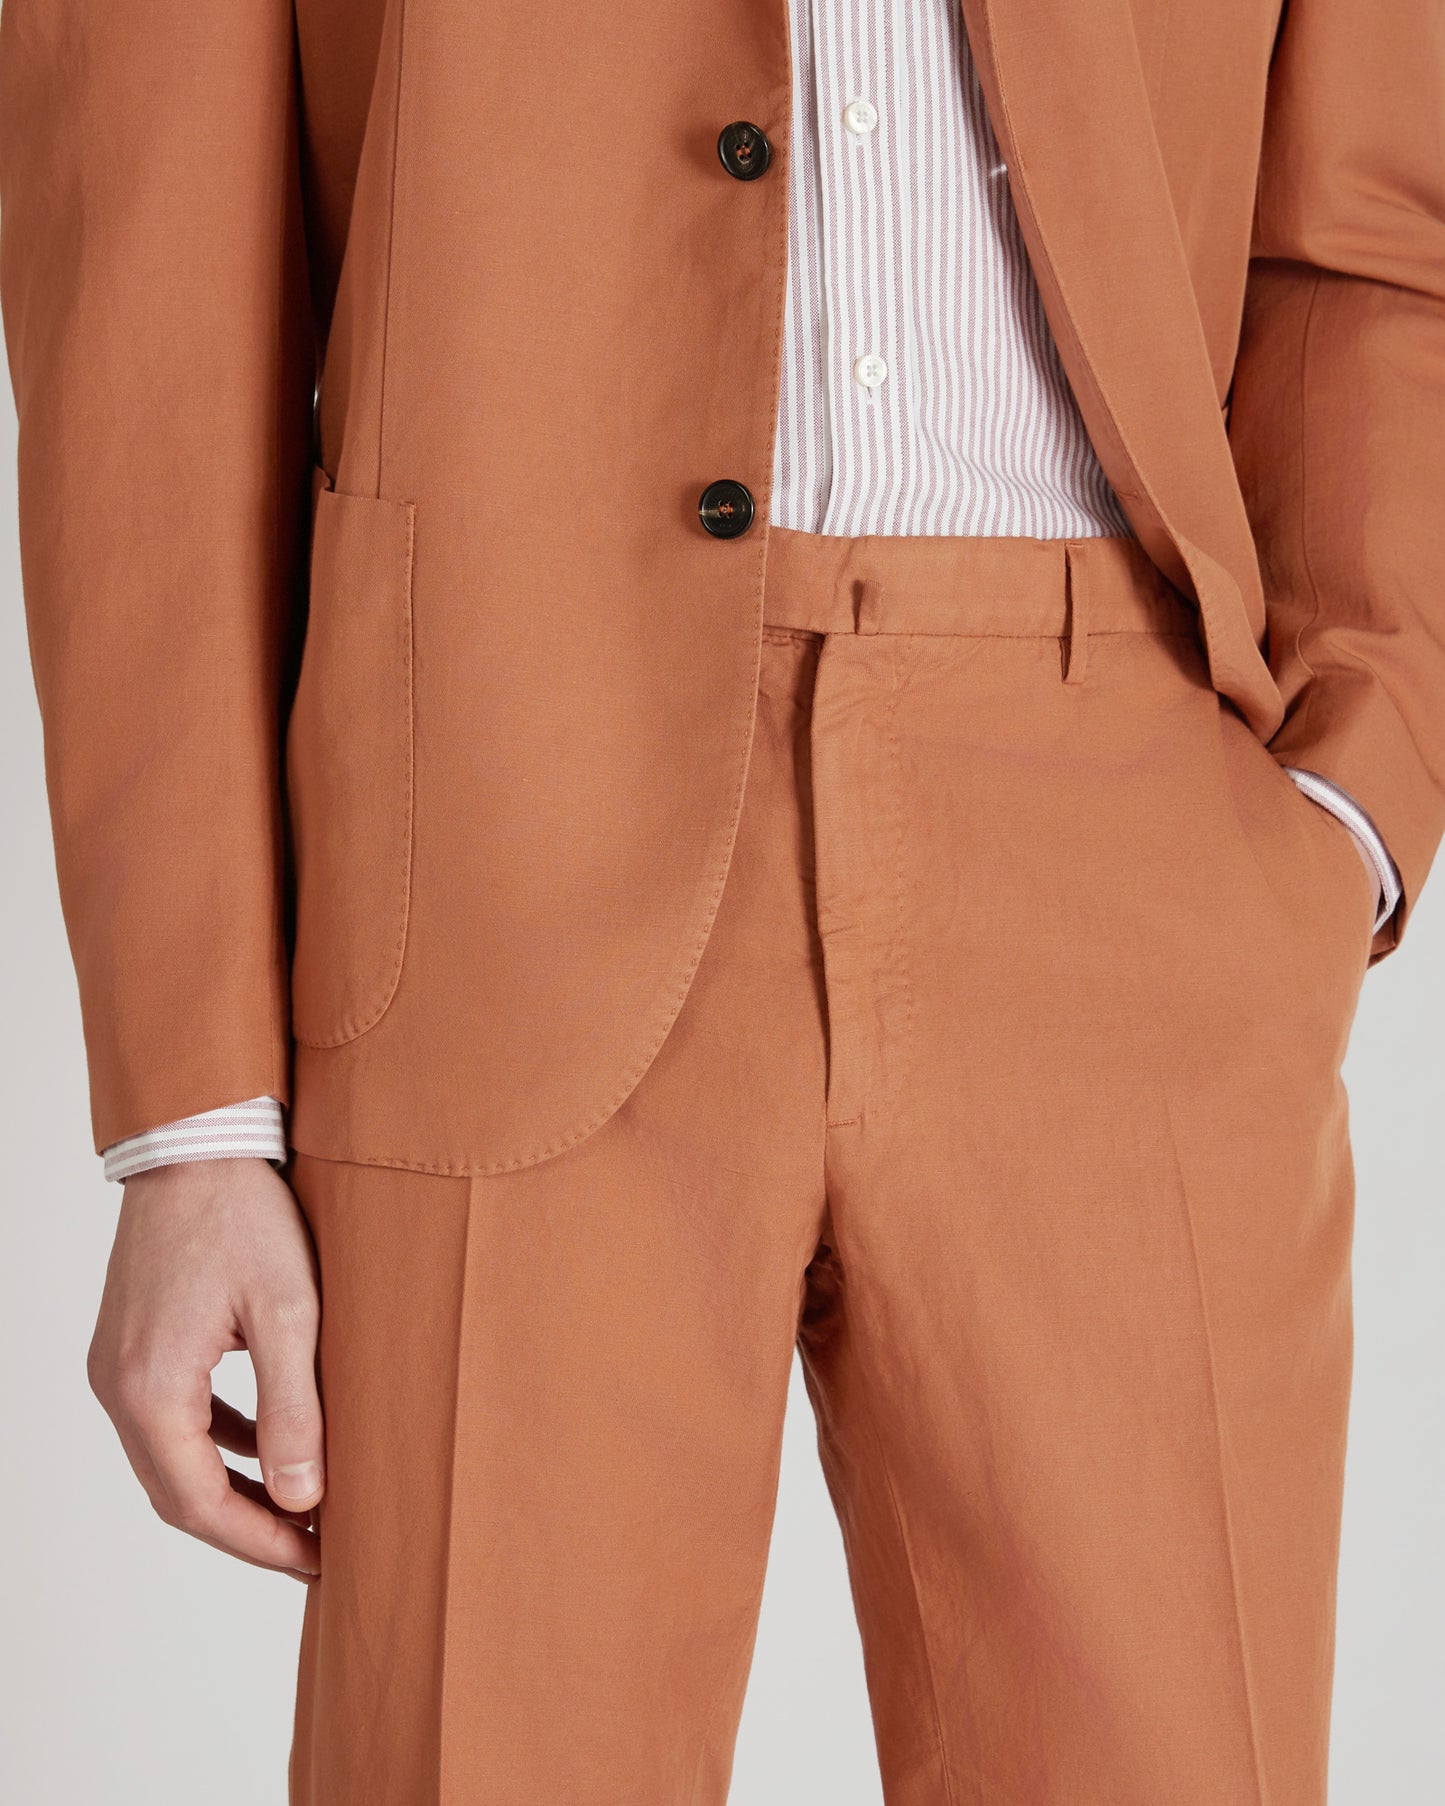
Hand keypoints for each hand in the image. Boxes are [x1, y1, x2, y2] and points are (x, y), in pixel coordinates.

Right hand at [88, 1158, 322, 1579]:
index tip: (319, 1559)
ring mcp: (118, 1365)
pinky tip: (267, 1446)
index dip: (261, 1541)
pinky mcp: (133, 1344)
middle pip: (178, 1493)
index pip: (200, 1503)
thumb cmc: (244, 1216)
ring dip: (233, 1490)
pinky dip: (218, 1443)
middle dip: (247, 1527)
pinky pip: (172, 1418)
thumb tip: (302, 1498)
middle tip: (316, 1546)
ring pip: (173, 1459)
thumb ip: (294, 1410)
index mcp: (150, 1388)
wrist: (198, 1143)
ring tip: (300, 1507)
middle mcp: (118, 1385)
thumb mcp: (288, 1313)